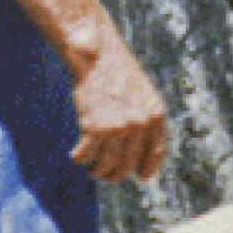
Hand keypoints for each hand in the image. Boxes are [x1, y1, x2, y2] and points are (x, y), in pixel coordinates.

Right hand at [70, 30, 167, 180]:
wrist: (98, 56)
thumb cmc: (117, 72)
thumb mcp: (142, 94)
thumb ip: (144, 119)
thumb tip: (137, 149)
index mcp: (156, 115)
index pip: (156, 152)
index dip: (148, 168)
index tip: (141, 177)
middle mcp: (140, 124)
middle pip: (128, 163)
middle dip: (115, 173)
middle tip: (105, 173)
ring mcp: (118, 127)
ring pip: (107, 164)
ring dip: (97, 170)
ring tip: (91, 168)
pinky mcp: (95, 127)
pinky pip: (86, 154)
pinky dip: (80, 158)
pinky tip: (76, 156)